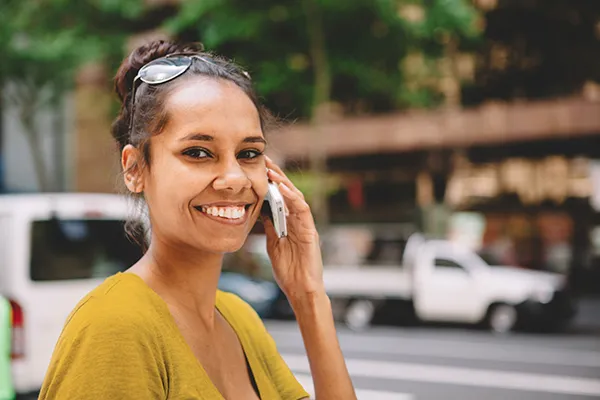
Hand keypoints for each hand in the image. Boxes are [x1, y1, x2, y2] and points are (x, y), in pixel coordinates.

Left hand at [262, 156, 324, 301]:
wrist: (301, 290)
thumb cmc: (288, 270)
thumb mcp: (273, 244)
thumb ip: (269, 227)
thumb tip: (259, 210)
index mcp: (289, 223)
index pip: (279, 197)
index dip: (270, 181)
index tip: (256, 167)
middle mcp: (298, 221)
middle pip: (288, 192)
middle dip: (276, 175)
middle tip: (264, 160)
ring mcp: (305, 225)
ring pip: (296, 197)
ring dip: (284, 183)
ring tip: (271, 171)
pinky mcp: (311, 232)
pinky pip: (303, 210)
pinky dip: (293, 198)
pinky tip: (283, 189)